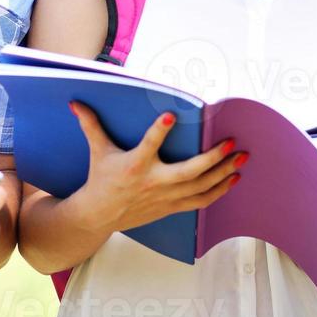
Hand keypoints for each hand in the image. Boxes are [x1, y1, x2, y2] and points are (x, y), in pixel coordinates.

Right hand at [66, 101, 242, 233]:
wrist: (99, 215)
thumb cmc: (100, 178)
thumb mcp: (97, 150)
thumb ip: (91, 125)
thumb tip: (74, 102)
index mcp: (134, 165)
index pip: (147, 146)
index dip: (158, 131)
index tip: (170, 115)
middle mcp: (152, 183)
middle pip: (187, 173)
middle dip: (212, 159)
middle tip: (231, 143)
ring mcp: (165, 197)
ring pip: (200, 188)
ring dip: (223, 174)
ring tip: (242, 159)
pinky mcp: (172, 206)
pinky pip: (200, 201)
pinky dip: (219, 191)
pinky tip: (234, 179)